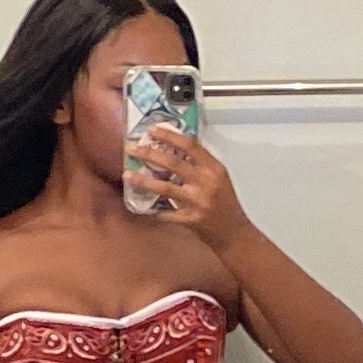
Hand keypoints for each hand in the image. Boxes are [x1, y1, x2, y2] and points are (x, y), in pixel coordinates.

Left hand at [131, 125, 244, 243]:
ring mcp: (197, 202)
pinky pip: (166, 213)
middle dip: (149, 154)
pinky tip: (142, 208)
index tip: (152, 130)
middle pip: (173, 163)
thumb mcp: (218, 178)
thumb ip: (200, 165)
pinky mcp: (190, 220)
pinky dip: (154, 210)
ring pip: (165, 188)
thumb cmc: (225, 202)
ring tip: (127, 175)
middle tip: (131, 148)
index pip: (190, 146)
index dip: (169, 135)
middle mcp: (205, 182)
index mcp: (214, 168)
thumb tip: (174, 149)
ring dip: (143, 181)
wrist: (234, 232)